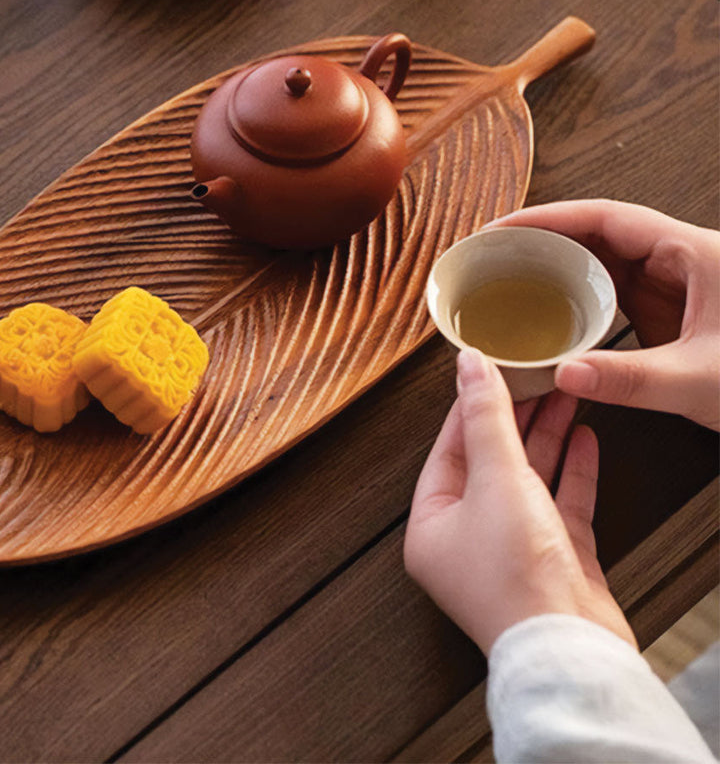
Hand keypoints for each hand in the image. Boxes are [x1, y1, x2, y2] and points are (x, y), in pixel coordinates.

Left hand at [404, 348, 634, 655]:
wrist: (571, 650)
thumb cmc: (517, 580)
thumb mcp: (496, 480)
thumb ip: (486, 419)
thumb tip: (470, 366)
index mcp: (431, 526)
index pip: (448, 450)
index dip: (470, 407)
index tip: (488, 372)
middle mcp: (467, 541)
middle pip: (489, 462)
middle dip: (515, 419)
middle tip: (535, 378)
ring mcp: (512, 553)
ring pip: (527, 480)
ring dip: (546, 438)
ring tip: (565, 396)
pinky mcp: (555, 564)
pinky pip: (560, 506)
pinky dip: (572, 472)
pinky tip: (585, 440)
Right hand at [491, 199, 719, 428]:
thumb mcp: (704, 382)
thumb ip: (631, 379)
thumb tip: (564, 373)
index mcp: (694, 254)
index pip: (606, 218)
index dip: (548, 217)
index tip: (503, 228)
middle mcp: (683, 261)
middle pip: (599, 233)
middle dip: (543, 237)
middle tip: (493, 252)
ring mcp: (679, 287)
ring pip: (606, 262)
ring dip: (558, 266)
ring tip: (510, 276)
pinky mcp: (677, 313)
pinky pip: (616, 293)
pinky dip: (579, 296)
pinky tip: (552, 312)